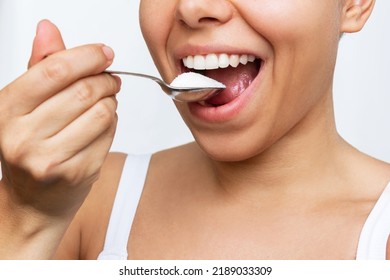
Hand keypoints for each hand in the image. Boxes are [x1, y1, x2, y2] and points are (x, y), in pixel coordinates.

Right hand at [0, 20, 120, 218]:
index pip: (54, 71)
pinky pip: (109, 135)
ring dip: (111, 102)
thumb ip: (41, 67)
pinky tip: (101, 126)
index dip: (86, 57)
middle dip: (106, 79)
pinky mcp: (77, 173)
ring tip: (105, 102)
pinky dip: (112, 124)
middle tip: (110, 79)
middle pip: (84, 91)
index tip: (104, 53)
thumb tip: (48, 29)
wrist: (33, 202)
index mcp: (7, 110)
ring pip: (102, 113)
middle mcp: (24, 136)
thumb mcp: (25, 105)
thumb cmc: (31, 148)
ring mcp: (51, 158)